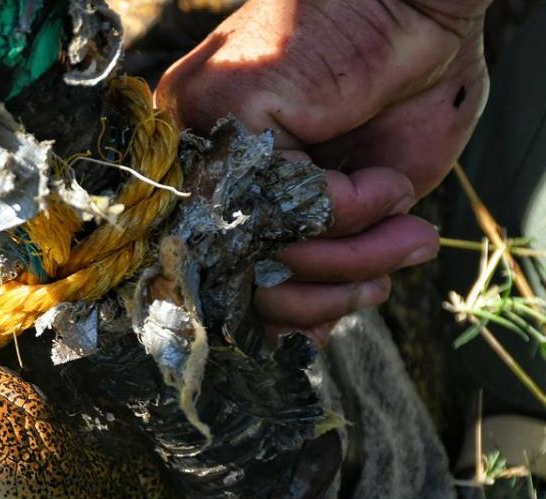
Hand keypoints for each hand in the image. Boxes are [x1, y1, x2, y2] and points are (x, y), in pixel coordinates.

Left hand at [157, 0, 491, 342]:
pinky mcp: (225, 113)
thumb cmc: (398, 92)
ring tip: (405, 234)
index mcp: (219, 190)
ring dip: (351, 261)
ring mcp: (200, 140)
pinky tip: (383, 184)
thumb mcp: (361, 204)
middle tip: (390, 278)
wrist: (425, 4)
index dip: (283, 315)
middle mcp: (196, 169)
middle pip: (235, 282)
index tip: (339, 316)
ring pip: (258, 253)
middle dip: (326, 298)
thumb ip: (321, 261)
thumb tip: (292, 342)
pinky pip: (287, 204)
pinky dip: (352, 209)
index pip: (223, 282)